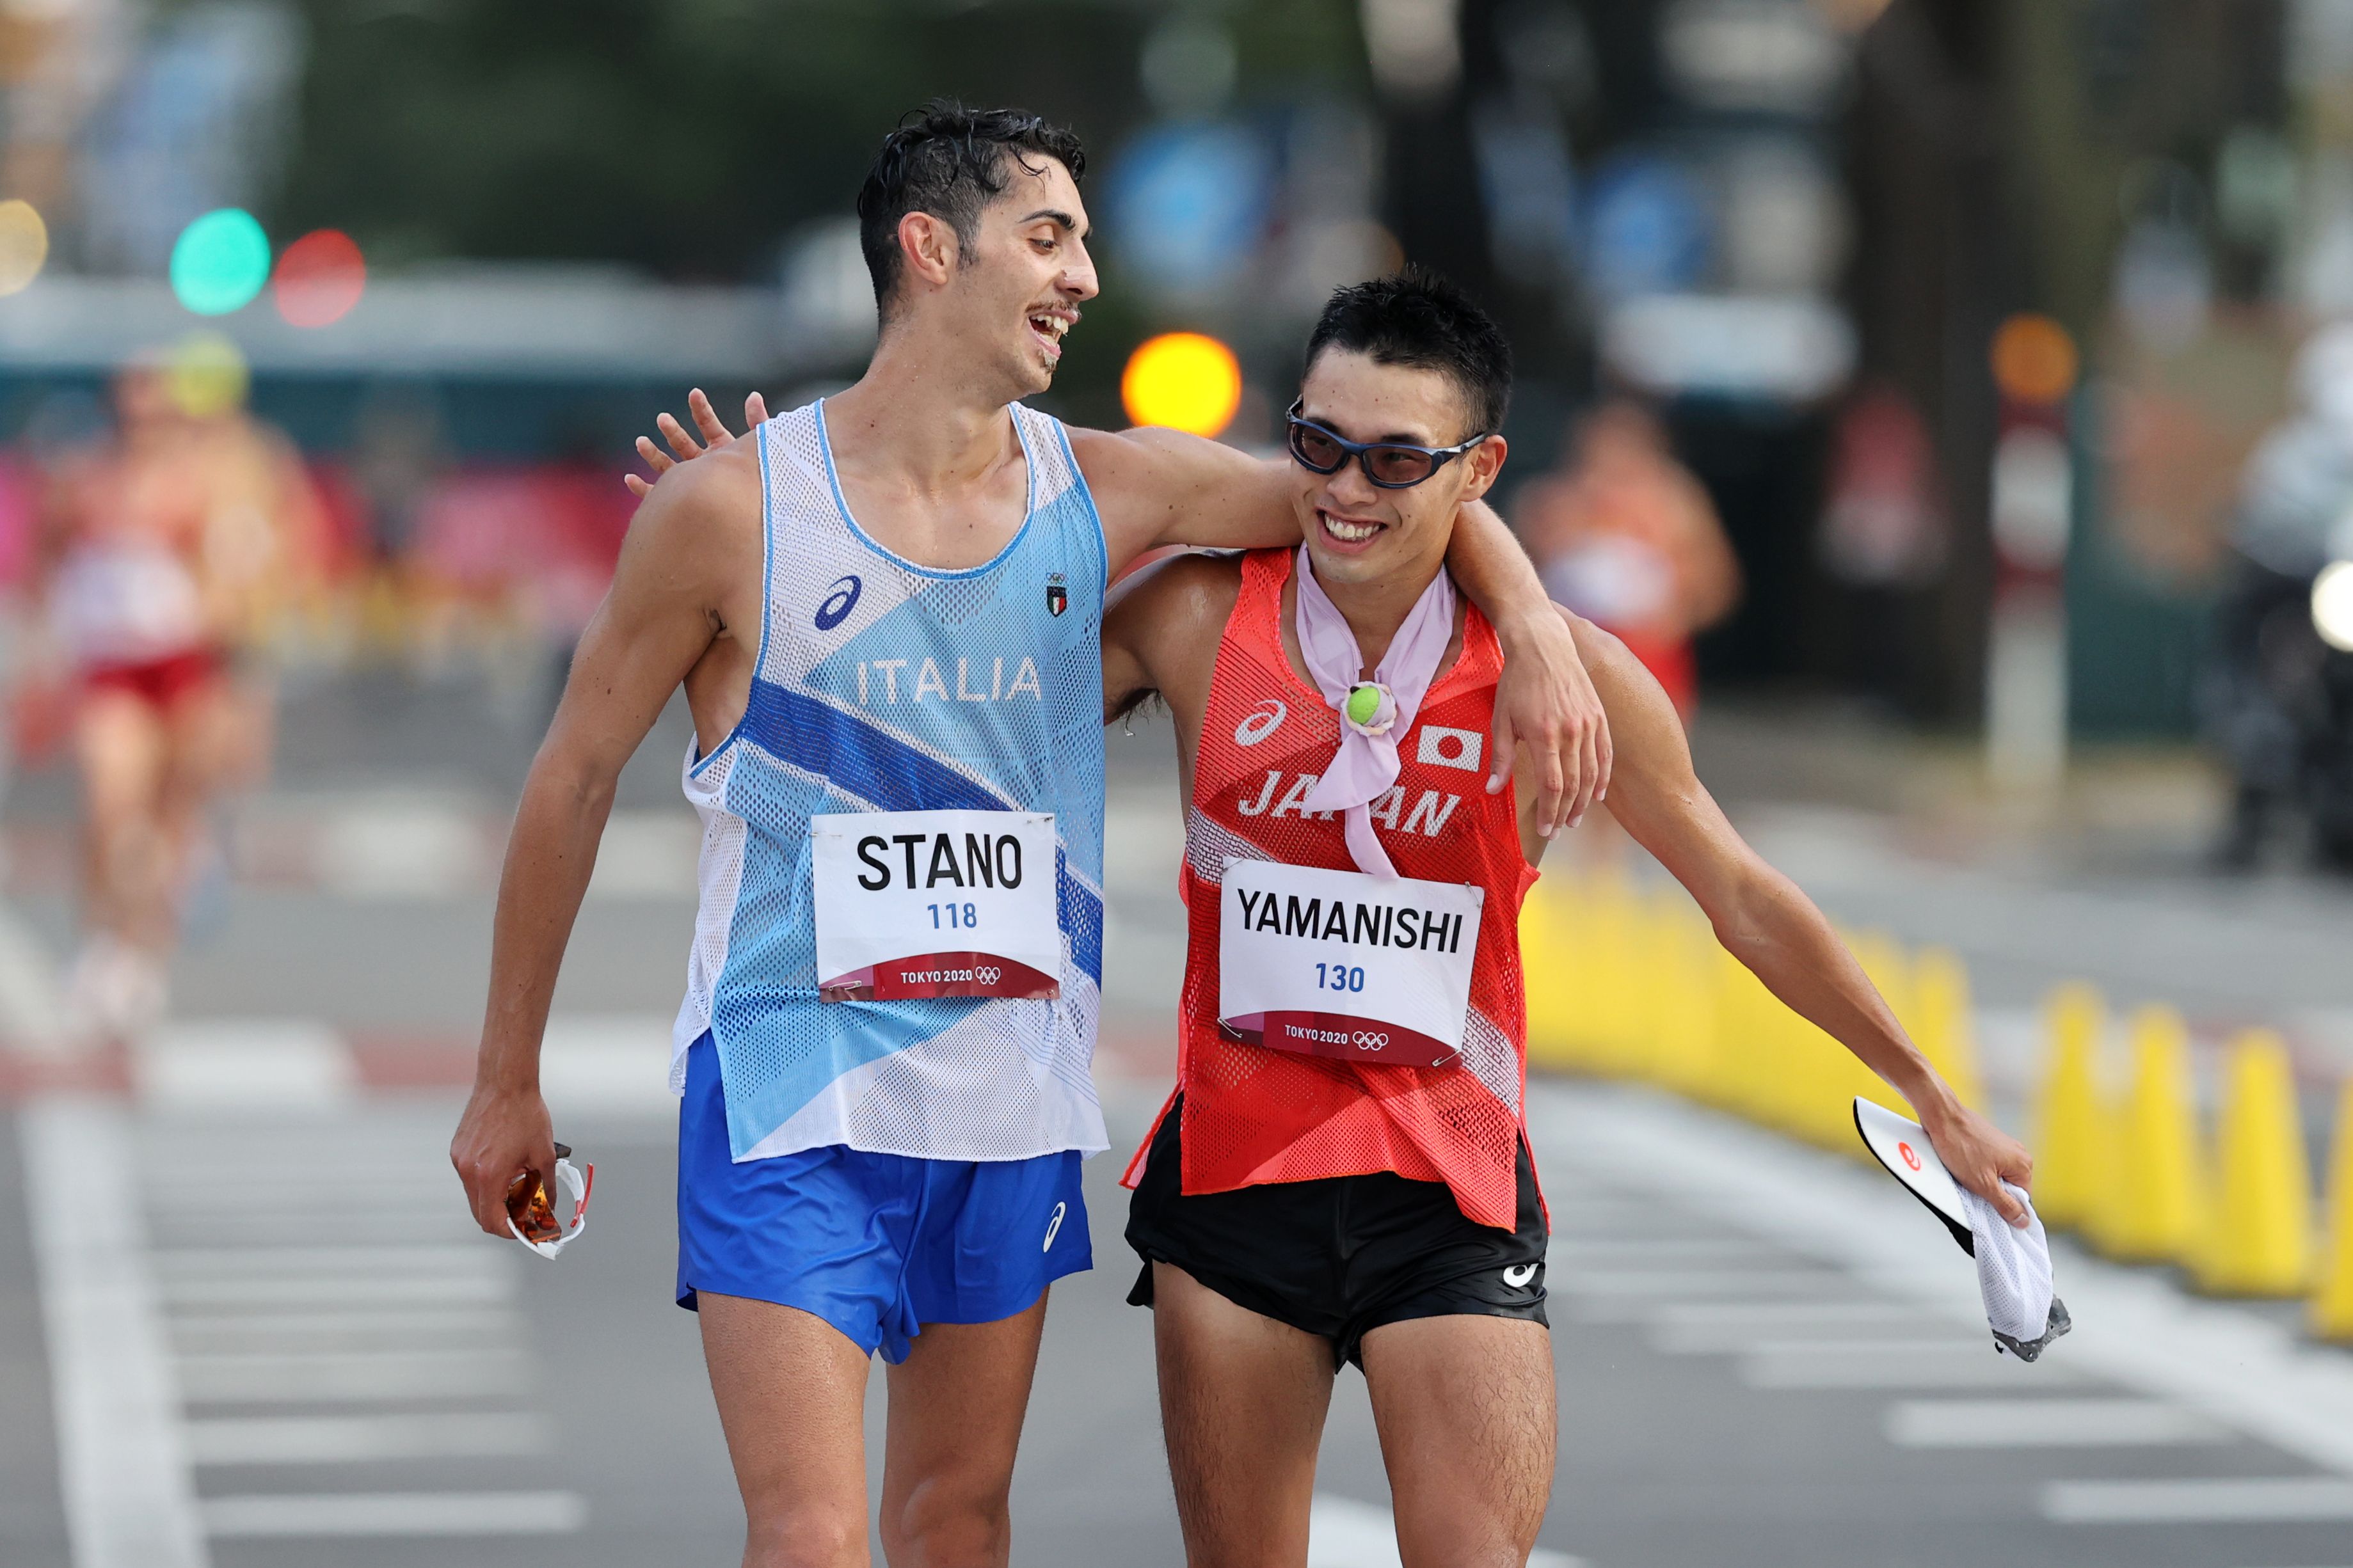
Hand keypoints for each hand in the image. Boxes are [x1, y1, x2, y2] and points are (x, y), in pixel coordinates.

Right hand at [450, 1082, 556, 1237]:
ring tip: (519, 1181)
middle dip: (503, 1217)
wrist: (506, 1081)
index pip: (492, 1221)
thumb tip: (548, 1210)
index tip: (525, 1229)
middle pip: (481, 1213)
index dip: (511, 1231)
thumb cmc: (526, 1114)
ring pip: (475, 1195)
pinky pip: (470, 1177)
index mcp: (490, 1175)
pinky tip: (506, 1164)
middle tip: (525, 1211)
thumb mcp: (544, 1156)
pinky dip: (487, 1180)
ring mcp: (459, 1160)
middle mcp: (468, 1170)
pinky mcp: (457, 1150)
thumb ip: (546, 1188)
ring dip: (495, 1197)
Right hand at [624, 388, 770, 497]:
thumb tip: (754, 395)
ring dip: (653, 454)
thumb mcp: (766, 453)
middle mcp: (707, 466)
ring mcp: (693, 485)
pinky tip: (630, 479)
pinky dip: (642, 488)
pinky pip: (659, 496)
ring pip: (668, 466)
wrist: (764, 523)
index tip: (694, 393)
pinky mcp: (683, 505)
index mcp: (725, 451)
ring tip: (641, 442)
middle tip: (662, 419)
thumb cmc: (768, 486)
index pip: (709, 426)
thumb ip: (759, 424)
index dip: (701, 410)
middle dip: (672, 431)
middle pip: (684, 444)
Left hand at [1488, 609, 1611, 836]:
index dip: (1550, 812)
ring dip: (1584, 800)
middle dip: (1565, 812)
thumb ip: (1500, 758)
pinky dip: (1603, 776)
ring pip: (1592, 773)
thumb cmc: (1516, 682)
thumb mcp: (1501, 719)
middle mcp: (1572, 732)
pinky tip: (1598, 794)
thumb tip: (1493, 790)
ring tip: (1574, 819)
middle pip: (1574, 784)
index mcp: (1545, 735)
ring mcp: (1589, 724)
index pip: (1552, 786)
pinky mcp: (1599, 716)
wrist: (1543, 645)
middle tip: (1558, 830)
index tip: (1545, 830)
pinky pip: (1605, 754)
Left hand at [1922, 1096, 2034, 1227]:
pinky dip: (1975, 1170)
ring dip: (1981, 1181)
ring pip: (1995, 1176)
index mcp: (2023, 1164)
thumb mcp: (1983, 1185)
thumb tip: (2023, 1220)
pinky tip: (1962, 1168)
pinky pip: (1986, 1165)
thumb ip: (2005, 1205)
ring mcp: (2002, 1146)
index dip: (2005, 1207)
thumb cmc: (1960, 1145)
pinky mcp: (1987, 1142)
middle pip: (2009, 1187)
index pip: (2022, 1199)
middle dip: (1992, 1192)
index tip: (1989, 1208)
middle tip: (1974, 1190)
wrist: (1941, 1116)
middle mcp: (2017, 1153)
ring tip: (1966, 1176)